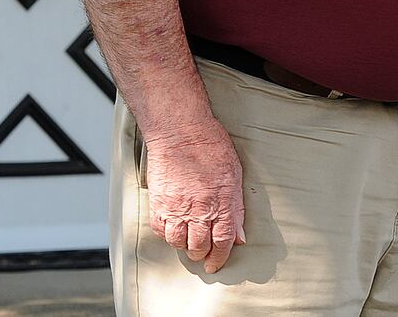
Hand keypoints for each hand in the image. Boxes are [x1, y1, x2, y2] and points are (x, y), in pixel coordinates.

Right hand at [143, 121, 245, 272]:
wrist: (181, 132)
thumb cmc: (211, 147)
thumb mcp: (234, 175)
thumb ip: (237, 209)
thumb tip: (239, 236)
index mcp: (221, 203)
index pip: (222, 241)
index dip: (220, 257)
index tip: (216, 264)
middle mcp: (198, 209)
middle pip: (198, 247)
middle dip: (202, 254)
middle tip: (203, 256)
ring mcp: (176, 208)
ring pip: (178, 243)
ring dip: (184, 246)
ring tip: (189, 242)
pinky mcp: (158, 203)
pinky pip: (160, 230)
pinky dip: (167, 234)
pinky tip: (174, 229)